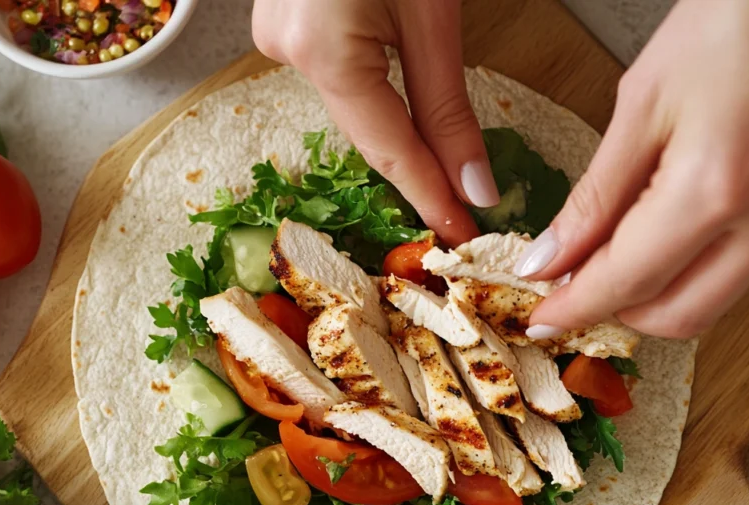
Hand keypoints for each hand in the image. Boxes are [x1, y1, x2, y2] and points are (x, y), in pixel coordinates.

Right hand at [253, 0, 495, 245]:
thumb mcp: (431, 15)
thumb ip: (446, 105)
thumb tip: (472, 186)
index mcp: (322, 50)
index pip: (387, 150)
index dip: (430, 199)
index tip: (461, 238)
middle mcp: (285, 48)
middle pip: (365, 131)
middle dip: (416, 168)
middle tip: (462, 212)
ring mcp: (276, 32)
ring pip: (349, 100)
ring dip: (394, 124)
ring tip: (438, 159)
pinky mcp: (281, 18)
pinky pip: (333, 69)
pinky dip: (368, 84)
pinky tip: (395, 87)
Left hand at [515, 0, 748, 338]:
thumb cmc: (739, 14)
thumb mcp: (642, 102)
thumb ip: (595, 196)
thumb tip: (552, 257)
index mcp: (717, 185)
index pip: (628, 282)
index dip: (576, 306)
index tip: (546, 315)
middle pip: (679, 315)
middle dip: (619, 312)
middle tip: (579, 287)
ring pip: (719, 297)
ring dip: (663, 290)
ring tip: (623, 253)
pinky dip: (705, 258)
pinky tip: (679, 224)